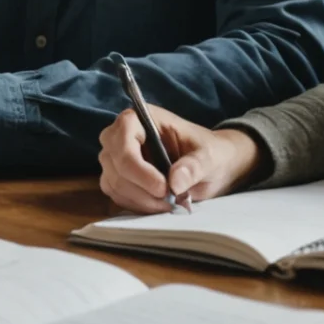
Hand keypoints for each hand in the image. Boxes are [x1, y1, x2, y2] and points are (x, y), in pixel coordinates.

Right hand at [98, 106, 260, 214]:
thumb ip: (194, 166)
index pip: (124, 140)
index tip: (164, 188)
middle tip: (170, 199)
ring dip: (140, 200)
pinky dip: (136, 205)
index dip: (139, 169)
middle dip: (141, 188)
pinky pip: (116, 195)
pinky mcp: (117, 177)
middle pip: (115, 164)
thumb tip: (174, 182)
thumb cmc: (209, 153)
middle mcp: (121, 134)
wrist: (210, 166)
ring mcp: (115, 157)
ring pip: (113, 183)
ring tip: (168, 203)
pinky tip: (158, 205)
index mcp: (141, 118)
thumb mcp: (209, 156)